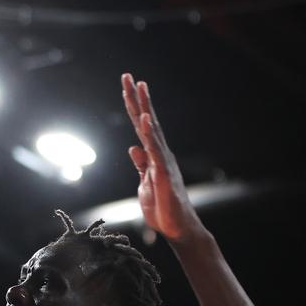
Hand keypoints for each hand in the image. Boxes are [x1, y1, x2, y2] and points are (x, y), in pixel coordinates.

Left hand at [121, 73, 201, 241]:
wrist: (178, 229)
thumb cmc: (163, 208)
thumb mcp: (146, 183)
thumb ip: (141, 165)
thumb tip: (133, 146)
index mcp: (154, 156)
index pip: (141, 127)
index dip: (134, 107)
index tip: (127, 87)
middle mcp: (160, 153)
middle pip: (146, 121)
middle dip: (138, 98)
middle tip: (129, 76)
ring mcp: (163, 162)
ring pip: (152, 130)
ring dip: (145, 108)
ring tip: (139, 86)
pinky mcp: (164, 174)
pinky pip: (156, 150)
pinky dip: (150, 134)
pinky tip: (146, 119)